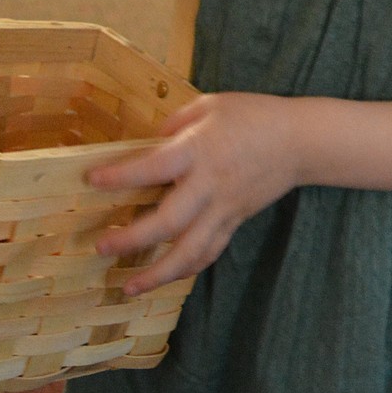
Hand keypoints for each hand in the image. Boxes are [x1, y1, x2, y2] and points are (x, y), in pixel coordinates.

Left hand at [89, 92, 297, 293]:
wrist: (299, 141)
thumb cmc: (253, 115)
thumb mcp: (210, 105)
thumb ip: (175, 123)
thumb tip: (150, 143)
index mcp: (197, 150)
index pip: (152, 168)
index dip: (120, 177)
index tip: (92, 181)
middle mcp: (208, 185)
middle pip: (167, 222)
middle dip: (131, 238)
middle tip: (101, 247)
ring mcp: (223, 209)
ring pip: (189, 251)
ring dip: (157, 274)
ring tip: (128, 287)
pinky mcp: (234, 222)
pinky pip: (209, 252)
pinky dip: (187, 269)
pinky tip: (166, 277)